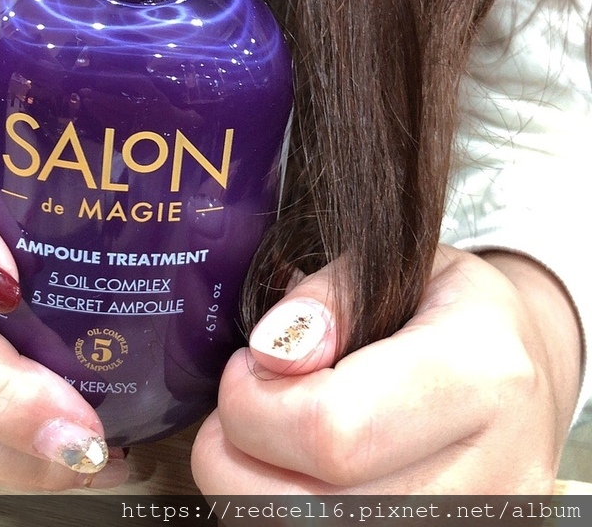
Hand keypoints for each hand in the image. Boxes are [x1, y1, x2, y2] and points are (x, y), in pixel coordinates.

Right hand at [0, 131, 127, 490]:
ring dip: (4, 438)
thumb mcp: (84, 165)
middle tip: (74, 419)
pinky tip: (84, 458)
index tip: (5, 280)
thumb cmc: (68, 191)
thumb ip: (125, 169)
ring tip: (85, 453)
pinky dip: (14, 458)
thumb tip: (235, 198)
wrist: (28, 234)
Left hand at [191, 245, 581, 493]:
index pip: (332, 431)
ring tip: (268, 435)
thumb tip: (270, 352)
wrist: (528, 370)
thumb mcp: (396, 265)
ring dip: (258, 492)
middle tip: (242, 406)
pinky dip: (293, 509)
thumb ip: (329, 297)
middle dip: (239, 458)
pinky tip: (297, 471)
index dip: (257, 404)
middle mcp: (492, 474)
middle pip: (312, 510)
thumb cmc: (453, 309)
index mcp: (482, 375)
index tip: (247, 365)